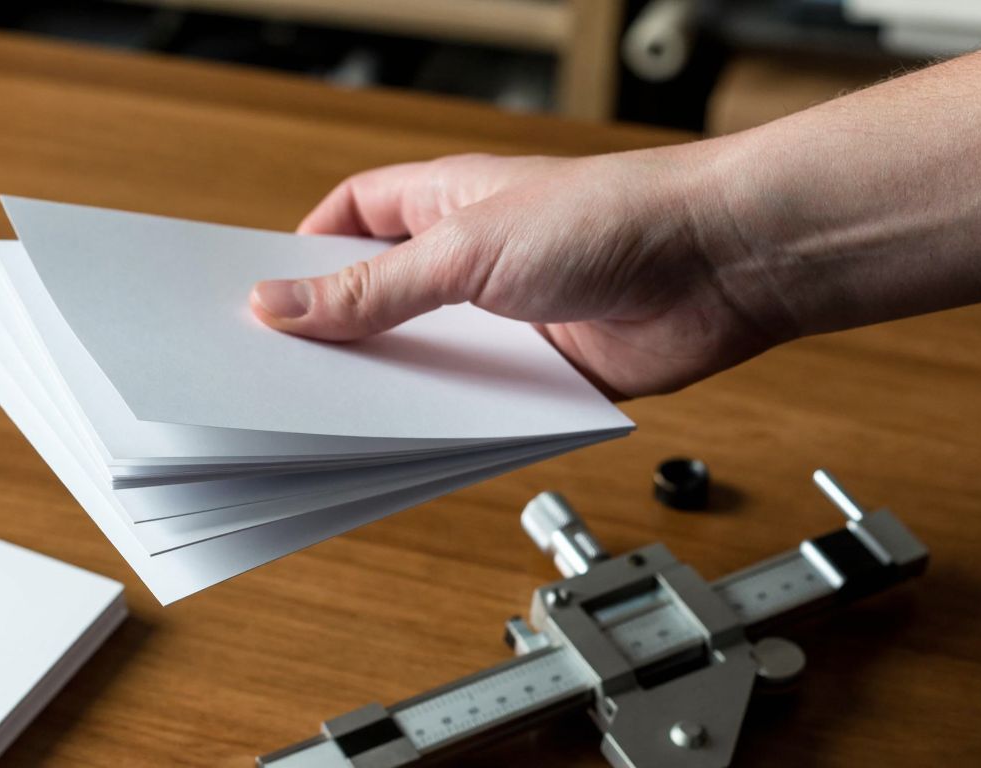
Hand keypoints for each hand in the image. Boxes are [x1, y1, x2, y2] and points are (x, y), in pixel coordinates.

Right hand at [248, 150, 787, 398]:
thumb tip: (281, 304)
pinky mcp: (544, 374)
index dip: (303, 254)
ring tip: (340, 419)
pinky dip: (454, 423)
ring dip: (397, 388)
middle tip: (282, 374)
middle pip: (382, 298)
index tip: (259, 297)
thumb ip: (373, 288)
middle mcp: (472, 260)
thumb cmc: (612, 216)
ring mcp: (508, 319)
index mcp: (444, 204)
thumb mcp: (466, 251)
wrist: (721, 264)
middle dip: (339, 333)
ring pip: (430, 359)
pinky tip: (423, 444)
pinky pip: (481, 405)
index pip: (351, 219)